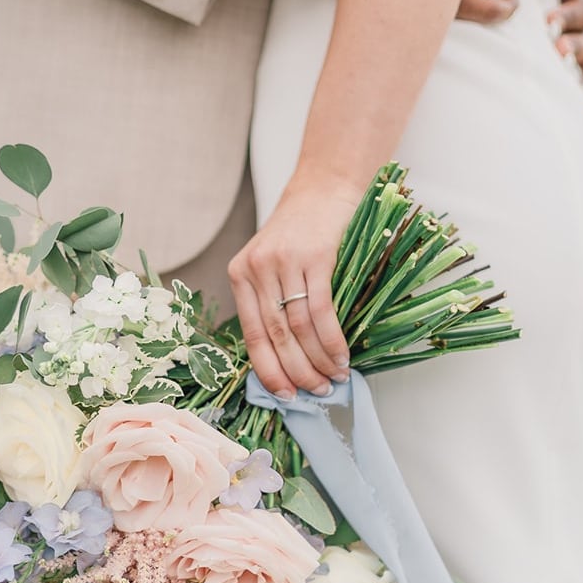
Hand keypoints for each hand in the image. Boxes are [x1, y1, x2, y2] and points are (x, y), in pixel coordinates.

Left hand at [227, 185, 355, 397]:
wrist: (324, 187)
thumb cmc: (301, 231)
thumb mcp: (273, 263)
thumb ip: (272, 300)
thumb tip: (288, 357)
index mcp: (240, 274)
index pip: (252, 334)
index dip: (268, 369)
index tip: (284, 395)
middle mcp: (257, 269)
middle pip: (276, 336)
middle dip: (297, 372)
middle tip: (316, 393)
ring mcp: (284, 262)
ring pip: (298, 328)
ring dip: (318, 360)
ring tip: (334, 378)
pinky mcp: (314, 257)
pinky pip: (321, 310)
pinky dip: (332, 340)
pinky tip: (342, 356)